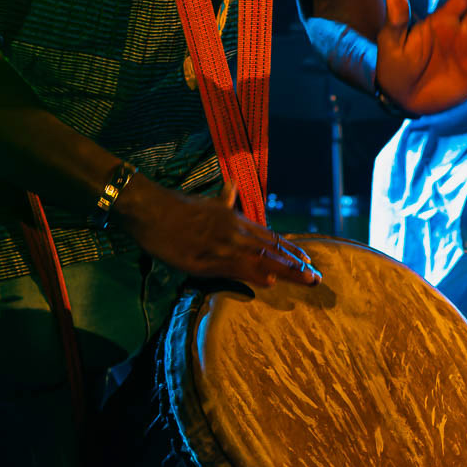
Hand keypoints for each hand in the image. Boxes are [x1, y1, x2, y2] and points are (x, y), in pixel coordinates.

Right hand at [118, 177, 318, 287]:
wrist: (150, 208)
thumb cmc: (174, 206)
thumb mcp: (204, 202)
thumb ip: (222, 199)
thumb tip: (231, 186)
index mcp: (234, 219)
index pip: (269, 237)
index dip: (289, 250)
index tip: (307, 260)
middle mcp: (234, 231)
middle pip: (271, 249)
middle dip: (296, 264)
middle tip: (317, 278)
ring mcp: (222, 245)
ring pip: (260, 259)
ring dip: (285, 271)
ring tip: (307, 280)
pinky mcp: (206, 259)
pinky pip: (235, 268)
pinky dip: (255, 274)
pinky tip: (271, 281)